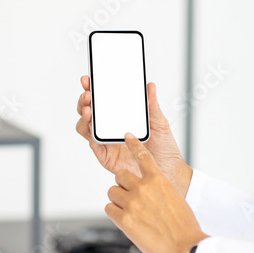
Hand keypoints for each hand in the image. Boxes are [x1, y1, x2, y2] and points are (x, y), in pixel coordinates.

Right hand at [75, 76, 192, 195]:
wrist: (169, 172)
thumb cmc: (164, 148)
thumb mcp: (159, 122)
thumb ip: (152, 105)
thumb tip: (150, 86)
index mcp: (121, 118)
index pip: (103, 101)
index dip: (93, 89)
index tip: (89, 80)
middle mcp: (110, 129)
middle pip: (89, 112)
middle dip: (84, 100)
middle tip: (87, 93)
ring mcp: (106, 143)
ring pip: (85, 127)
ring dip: (83, 116)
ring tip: (89, 109)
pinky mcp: (106, 157)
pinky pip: (93, 144)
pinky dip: (89, 134)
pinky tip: (92, 126)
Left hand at [105, 133, 207, 252]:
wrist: (185, 247)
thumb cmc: (183, 226)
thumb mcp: (174, 199)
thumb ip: (157, 191)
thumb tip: (146, 193)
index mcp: (158, 180)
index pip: (142, 156)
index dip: (134, 144)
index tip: (128, 137)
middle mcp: (143, 188)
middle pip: (120, 176)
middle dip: (123, 185)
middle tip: (130, 197)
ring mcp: (132, 203)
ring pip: (112, 192)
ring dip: (118, 200)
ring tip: (131, 212)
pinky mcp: (124, 219)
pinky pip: (109, 209)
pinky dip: (115, 214)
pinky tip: (126, 221)